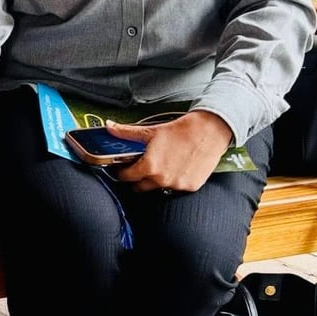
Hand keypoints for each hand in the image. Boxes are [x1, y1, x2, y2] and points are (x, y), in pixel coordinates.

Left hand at [110, 111, 233, 192]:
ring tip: (157, 167)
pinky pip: (175, 188)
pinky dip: (172, 181)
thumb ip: (126, 132)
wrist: (207, 133)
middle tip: (136, 169)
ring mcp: (177, 185)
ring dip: (154, 180)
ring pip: (158, 188)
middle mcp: (163, 180)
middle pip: (141, 187)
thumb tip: (109, 127)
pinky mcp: (190, 187)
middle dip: (136, 179)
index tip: (120, 169)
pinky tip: (173, 169)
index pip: (127, 177)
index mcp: (150, 167)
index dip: (121, 173)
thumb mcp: (150, 131)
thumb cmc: (179, 131)